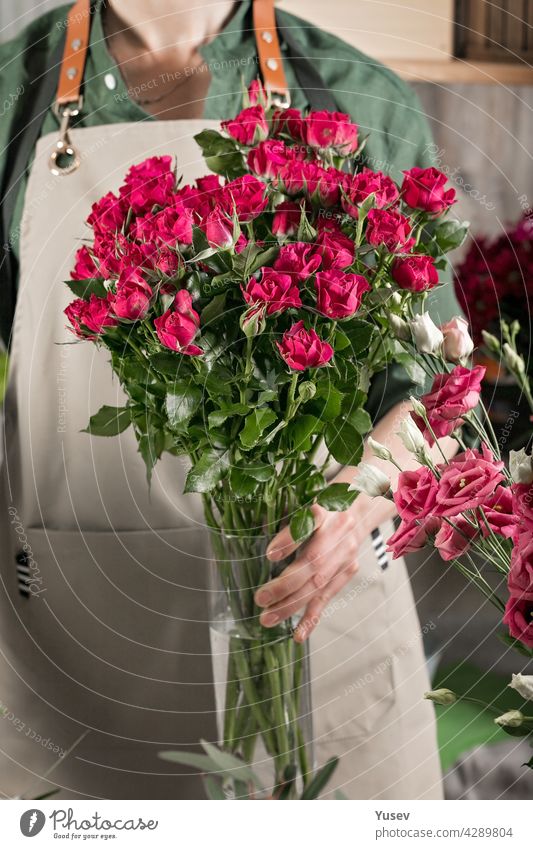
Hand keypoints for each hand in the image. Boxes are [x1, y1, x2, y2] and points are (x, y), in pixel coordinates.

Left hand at [254, 503, 362, 641]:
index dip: (289, 541)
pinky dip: (312, 617)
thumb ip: (286, 517)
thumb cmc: (322, 505)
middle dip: (285, 584)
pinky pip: (328, 596)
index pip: (308, 525)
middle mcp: (339, 531)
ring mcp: (345, 554)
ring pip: (318, 584)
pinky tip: (298, 634)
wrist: (359, 507)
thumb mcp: (304, 500)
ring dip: (292, 605)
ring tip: (268, 619)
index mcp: (325, 509)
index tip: (269, 555)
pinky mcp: (347, 571)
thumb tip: (261, 542)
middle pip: (313, 562)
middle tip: (261, 599)